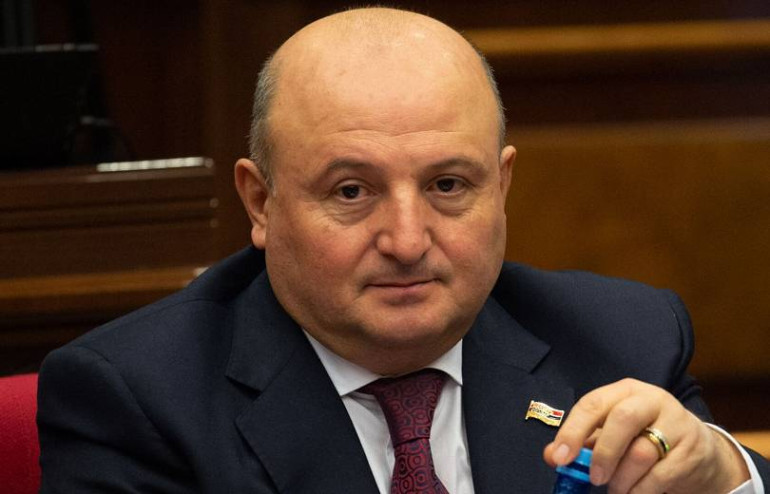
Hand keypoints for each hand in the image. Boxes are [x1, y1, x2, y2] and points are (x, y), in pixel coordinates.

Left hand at [543, 378, 749, 492]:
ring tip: (615, 489)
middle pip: (622, 419)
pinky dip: (641, 490)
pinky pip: (661, 474)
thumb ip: (581, 442)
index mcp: (626, 391)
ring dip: (622, 478)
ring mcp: (677, 424)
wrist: (699, 451)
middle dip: (603, 453)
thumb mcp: (612, 434)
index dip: (573, 430)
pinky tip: (634, 493)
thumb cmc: (645, 437)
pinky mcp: (691, 451)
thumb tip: (551, 455)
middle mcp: (652, 400)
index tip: (560, 458)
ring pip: (642, 451)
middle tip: (594, 478)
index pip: (593, 403)